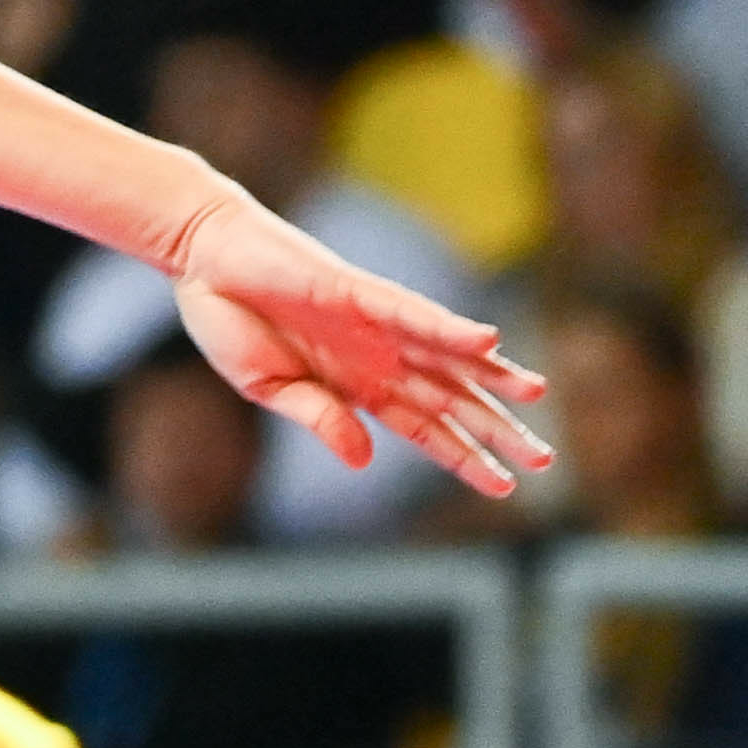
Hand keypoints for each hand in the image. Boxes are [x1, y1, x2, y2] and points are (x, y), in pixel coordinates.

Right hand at [167, 191, 549, 501]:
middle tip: (544, 461)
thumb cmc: (228, 319)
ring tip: (536, 395)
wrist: (202, 260)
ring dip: (494, 376)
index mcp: (355, 387)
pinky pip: (415, 315)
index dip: (464, 458)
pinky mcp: (361, 293)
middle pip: (452, 400)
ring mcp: (375, 325)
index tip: (503, 487)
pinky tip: (487, 342)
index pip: (425, 429)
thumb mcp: (267, 389)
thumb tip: (363, 459)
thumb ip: (319, 420)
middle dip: (497, 431)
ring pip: (448, 357)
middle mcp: (378, 357)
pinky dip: (451, 330)